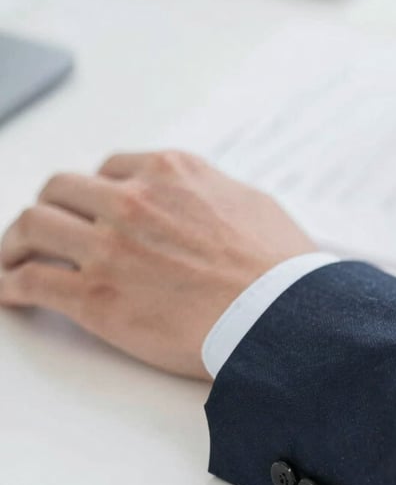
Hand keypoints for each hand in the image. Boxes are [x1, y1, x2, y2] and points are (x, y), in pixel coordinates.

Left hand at [0, 151, 315, 378]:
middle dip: (51, 209)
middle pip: (60, 189)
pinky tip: (8, 291)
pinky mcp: (96, 296)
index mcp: (172, 174)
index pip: (110, 168)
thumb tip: (204, 202)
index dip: (97, 191)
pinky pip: (30, 281)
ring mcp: (110, 247)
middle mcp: (133, 201)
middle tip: (47, 230)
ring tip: (11, 258)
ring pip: (31, 226)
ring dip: (15, 242)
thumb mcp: (254, 206)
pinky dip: (9, 284)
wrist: (279, 316)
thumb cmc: (280, 271)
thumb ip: (215, 194)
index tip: (93, 209)